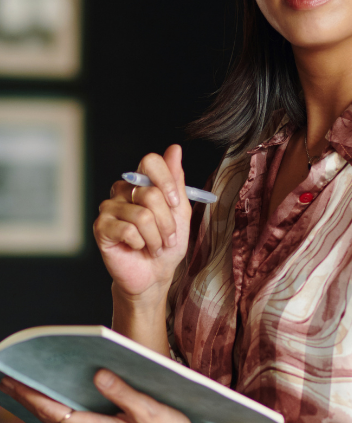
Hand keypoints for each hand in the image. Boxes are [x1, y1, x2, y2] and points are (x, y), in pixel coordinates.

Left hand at [0, 370, 207, 422]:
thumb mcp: (150, 410)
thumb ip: (122, 392)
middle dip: (27, 400)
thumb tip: (98, 375)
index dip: (30, 395)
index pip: (53, 410)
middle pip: (50, 419)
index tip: (11, 380)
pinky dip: (61, 417)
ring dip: (43, 409)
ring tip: (29, 393)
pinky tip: (63, 409)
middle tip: (7, 383)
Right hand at [94, 145, 191, 301]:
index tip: (175, 202)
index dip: (166, 180)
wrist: (155, 273)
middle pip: (150, 193)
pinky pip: (128, 230)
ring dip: (156, 237)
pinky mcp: (101, 227)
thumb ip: (176, 181)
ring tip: (154, 246)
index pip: (150, 161)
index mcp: (143, 182)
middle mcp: (123, 190)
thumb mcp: (180, 211)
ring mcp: (109, 208)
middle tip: (167, 237)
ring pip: (142, 215)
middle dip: (167, 222)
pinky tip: (136, 248)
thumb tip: (174, 149)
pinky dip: (140, 243)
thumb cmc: (168, 243)